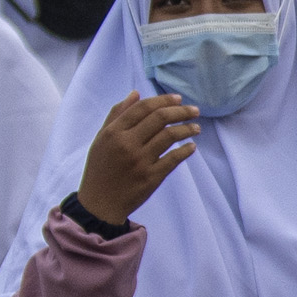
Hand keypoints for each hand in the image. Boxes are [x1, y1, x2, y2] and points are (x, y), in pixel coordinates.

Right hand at [78, 94, 199, 220]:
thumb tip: (136, 94)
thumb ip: (117, 115)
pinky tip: (192, 146)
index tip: (178, 99)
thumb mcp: (102, 138)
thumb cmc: (101, 168)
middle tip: (194, 110)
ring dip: (187, 129)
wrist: (100, 203)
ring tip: (196, 127)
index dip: (163, 100)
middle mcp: (127, 144)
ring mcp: (141, 161)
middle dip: (181, 111)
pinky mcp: (151, 177)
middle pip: (160, 118)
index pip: (143, 108)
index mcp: (114, 132)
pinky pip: (173, 159)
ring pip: (170, 136)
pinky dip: (186, 150)